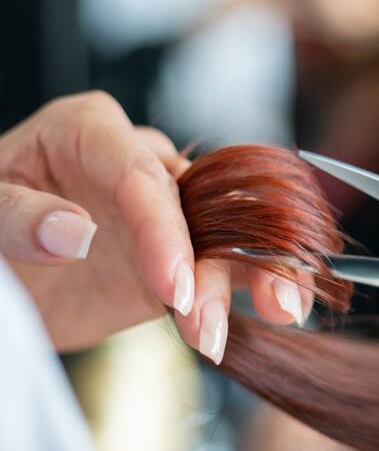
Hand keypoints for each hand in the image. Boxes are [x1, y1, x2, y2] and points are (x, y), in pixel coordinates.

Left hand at [0, 92, 311, 357]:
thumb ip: (16, 215)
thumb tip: (74, 231)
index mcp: (89, 131)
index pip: (140, 174)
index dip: (163, 228)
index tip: (171, 285)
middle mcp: (139, 165)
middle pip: (201, 200)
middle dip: (218, 256)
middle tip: (206, 314)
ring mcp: (166, 213)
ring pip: (229, 233)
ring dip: (253, 274)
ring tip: (259, 318)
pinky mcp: (181, 257)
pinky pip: (229, 265)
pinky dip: (256, 287)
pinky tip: (280, 310)